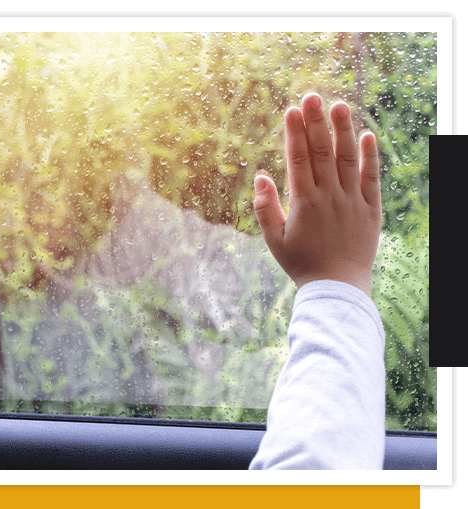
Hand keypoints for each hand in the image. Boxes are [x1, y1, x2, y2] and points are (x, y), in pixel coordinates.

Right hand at [253, 93, 381, 297]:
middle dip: (316, 122)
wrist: (337, 288)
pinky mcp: (370, 209)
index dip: (295, 133)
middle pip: (322, 152)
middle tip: (311, 96)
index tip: (291, 110)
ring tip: (338, 104)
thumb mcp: (274, 240)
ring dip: (343, 130)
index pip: (299, 160)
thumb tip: (261, 176)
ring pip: (347, 159)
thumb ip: (265, 207)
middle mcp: (330, 196)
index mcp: (305, 203)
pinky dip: (369, 156)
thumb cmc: (301, 264)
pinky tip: (367, 135)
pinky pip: (371, 178)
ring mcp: (352, 201)